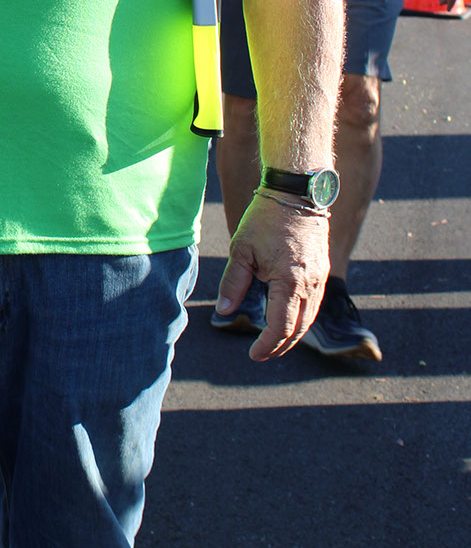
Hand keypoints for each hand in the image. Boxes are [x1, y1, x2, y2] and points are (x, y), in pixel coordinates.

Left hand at [215, 192, 330, 360]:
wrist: (297, 192)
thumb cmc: (265, 218)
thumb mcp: (241, 249)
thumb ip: (233, 283)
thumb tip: (224, 310)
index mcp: (289, 282)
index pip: (281, 327)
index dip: (267, 346)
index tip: (253, 355)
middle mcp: (310, 283)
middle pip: (298, 328)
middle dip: (280, 346)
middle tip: (263, 354)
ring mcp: (320, 276)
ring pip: (309, 317)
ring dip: (293, 334)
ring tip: (274, 343)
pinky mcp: (322, 269)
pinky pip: (315, 303)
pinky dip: (302, 317)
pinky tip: (289, 319)